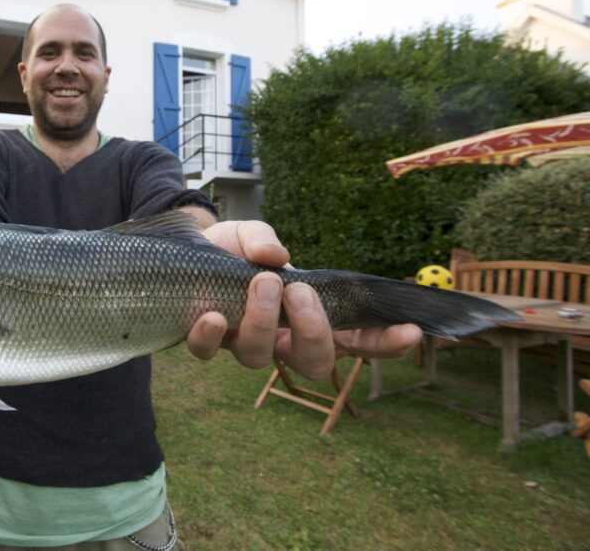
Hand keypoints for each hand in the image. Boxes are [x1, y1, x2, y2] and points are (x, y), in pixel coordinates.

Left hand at [185, 220, 421, 379]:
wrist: (186, 245)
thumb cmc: (235, 247)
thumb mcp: (255, 234)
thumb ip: (266, 241)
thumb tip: (277, 257)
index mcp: (309, 315)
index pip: (356, 339)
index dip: (384, 342)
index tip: (410, 330)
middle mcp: (281, 337)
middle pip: (313, 362)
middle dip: (313, 331)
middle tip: (300, 292)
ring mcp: (243, 343)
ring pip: (261, 359)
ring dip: (264, 322)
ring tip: (261, 283)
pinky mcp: (205, 340)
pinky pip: (208, 353)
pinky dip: (211, 337)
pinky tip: (211, 316)